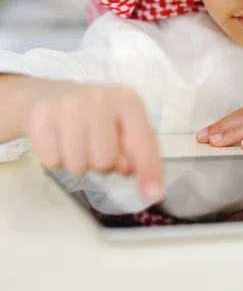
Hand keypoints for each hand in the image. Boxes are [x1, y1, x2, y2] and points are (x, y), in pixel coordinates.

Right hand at [20, 79, 162, 201]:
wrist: (49, 96)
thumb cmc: (94, 116)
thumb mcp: (122, 126)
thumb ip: (137, 152)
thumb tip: (141, 181)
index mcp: (127, 100)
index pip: (142, 141)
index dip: (149, 170)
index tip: (152, 194)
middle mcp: (99, 98)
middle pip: (106, 161)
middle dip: (101, 163)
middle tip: (93, 145)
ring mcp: (68, 105)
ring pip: (78, 165)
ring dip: (77, 163)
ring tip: (75, 141)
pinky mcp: (41, 116)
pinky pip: (52, 162)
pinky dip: (55, 159)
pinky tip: (58, 139)